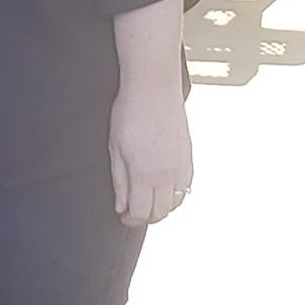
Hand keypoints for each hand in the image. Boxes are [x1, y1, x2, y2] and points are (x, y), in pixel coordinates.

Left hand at [107, 75, 192, 228]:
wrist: (154, 85)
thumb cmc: (130, 112)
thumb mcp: (115, 147)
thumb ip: (120, 180)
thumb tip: (122, 207)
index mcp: (144, 173)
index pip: (141, 213)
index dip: (130, 219)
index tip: (123, 214)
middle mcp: (166, 173)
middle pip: (160, 213)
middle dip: (145, 217)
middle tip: (133, 209)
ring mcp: (180, 165)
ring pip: (175, 203)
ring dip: (161, 207)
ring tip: (148, 198)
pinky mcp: (188, 155)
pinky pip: (186, 187)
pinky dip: (175, 193)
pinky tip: (164, 186)